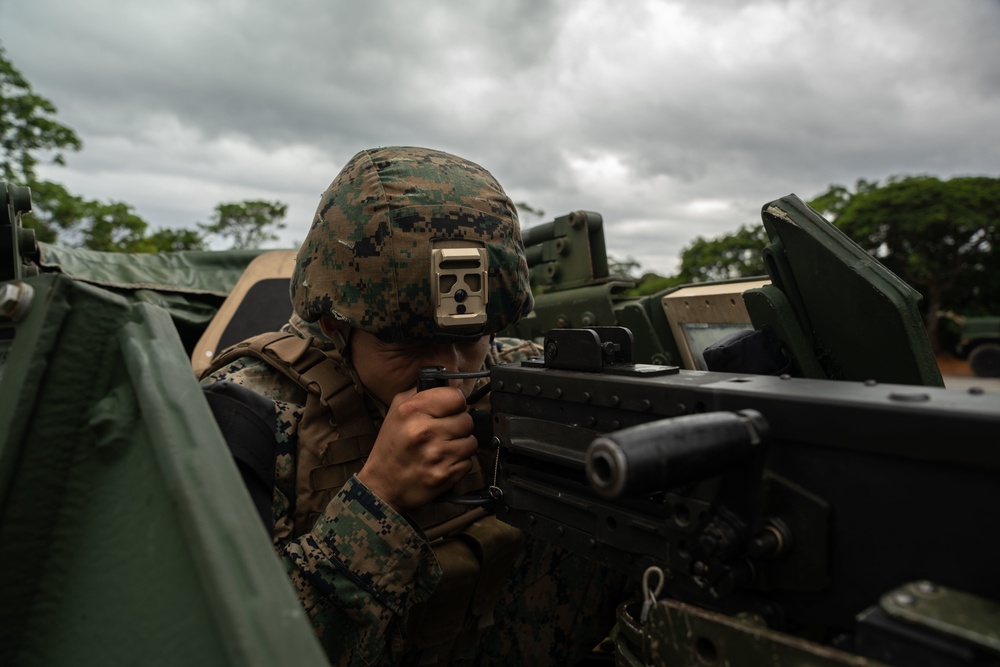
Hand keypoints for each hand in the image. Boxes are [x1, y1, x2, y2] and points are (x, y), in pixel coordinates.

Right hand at [357, 386, 475, 512]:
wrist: (382, 486)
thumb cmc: (391, 448)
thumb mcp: (396, 411)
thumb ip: (420, 392)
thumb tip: (449, 381)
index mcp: (412, 411)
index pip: (456, 396)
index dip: (454, 404)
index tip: (449, 410)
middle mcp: (425, 431)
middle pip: (467, 420)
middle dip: (458, 426)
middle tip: (443, 433)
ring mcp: (437, 454)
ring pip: (471, 441)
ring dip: (461, 445)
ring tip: (443, 448)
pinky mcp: (445, 474)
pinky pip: (469, 462)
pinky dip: (459, 463)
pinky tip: (443, 462)